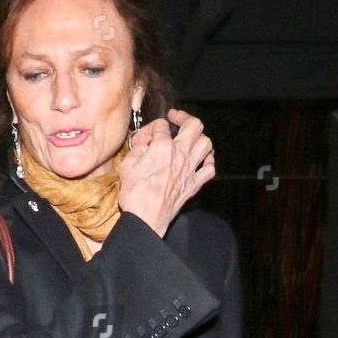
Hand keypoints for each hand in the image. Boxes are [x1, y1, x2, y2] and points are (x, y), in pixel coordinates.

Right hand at [117, 108, 214, 236]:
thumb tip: (143, 144)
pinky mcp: (193, 186)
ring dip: (199, 137)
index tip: (143, 138)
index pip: (160, 125)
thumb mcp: (127, 164)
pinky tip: (202, 160)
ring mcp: (189, 171)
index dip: (149, 128)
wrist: (145, 219)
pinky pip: (210, 169)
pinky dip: (208, 161)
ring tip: (191, 138)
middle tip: (175, 119)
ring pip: (206, 144)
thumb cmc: (135, 195)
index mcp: (163, 147)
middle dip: (184, 117)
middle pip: (194, 125)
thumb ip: (137, 149)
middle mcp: (181, 156)